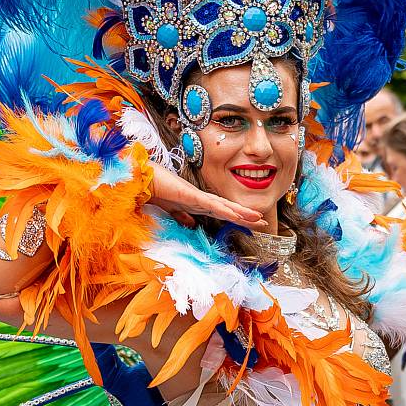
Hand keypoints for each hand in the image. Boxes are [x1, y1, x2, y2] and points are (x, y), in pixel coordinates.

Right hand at [148, 162, 266, 228]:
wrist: (141, 180)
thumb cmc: (154, 191)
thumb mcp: (170, 208)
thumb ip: (181, 216)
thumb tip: (191, 225)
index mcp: (197, 204)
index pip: (221, 213)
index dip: (236, 218)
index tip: (251, 224)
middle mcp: (201, 199)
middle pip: (228, 210)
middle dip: (245, 217)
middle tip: (264, 223)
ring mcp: (197, 196)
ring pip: (224, 207)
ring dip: (241, 213)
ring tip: (258, 218)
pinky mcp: (191, 195)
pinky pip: (211, 205)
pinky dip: (226, 210)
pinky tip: (237, 215)